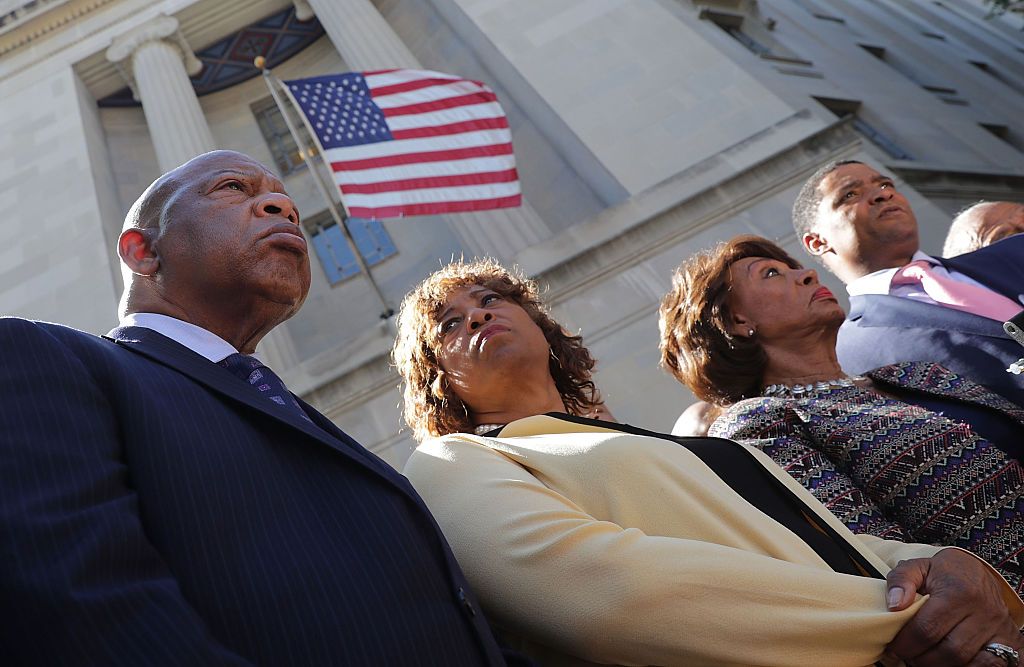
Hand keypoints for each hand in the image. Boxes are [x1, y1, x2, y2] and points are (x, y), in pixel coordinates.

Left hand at [885, 548, 1021, 665]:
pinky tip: (950, 661)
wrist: (978, 572)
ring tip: (925, 658)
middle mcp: (983, 611)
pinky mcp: (1010, 639)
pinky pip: (992, 664)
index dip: (905, 644)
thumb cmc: (944, 572)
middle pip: (948, 651)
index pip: (927, 629)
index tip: (893, 648)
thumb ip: (900, 580)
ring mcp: (999, 627)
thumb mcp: (918, 566)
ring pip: (968, 661)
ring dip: (941, 665)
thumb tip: (894, 605)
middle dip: (922, 658)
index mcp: (958, 592)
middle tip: (908, 655)